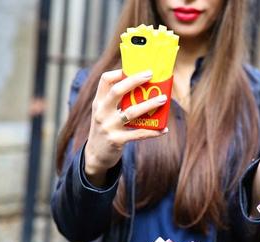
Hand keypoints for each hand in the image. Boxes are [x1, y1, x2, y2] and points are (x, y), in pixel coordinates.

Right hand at [84, 69, 167, 186]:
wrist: (95, 155)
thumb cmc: (106, 128)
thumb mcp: (104, 113)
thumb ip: (116, 101)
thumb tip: (142, 87)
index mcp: (99, 102)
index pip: (105, 80)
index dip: (119, 72)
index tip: (133, 68)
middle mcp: (101, 112)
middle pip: (117, 91)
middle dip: (135, 80)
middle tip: (150, 74)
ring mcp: (108, 126)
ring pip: (131, 112)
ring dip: (149, 104)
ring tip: (163, 99)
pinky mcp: (117, 140)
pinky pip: (138, 134)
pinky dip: (153, 131)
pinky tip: (164, 129)